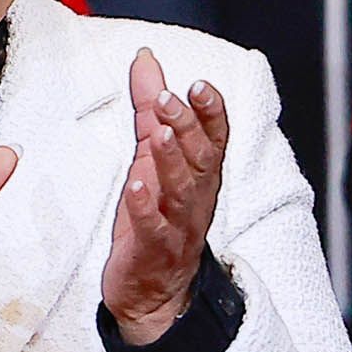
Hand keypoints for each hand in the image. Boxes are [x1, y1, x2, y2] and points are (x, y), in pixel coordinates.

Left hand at [101, 48, 231, 343]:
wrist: (152, 291)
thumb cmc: (156, 216)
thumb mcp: (151, 155)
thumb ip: (151, 108)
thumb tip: (146, 59)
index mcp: (200, 173)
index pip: (215, 136)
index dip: (210, 111)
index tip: (200, 84)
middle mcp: (196, 196)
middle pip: (201, 157)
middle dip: (189, 126)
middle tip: (171, 99)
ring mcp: (178, 223)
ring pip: (182, 189)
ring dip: (172, 160)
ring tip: (159, 134)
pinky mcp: (153, 248)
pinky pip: (154, 227)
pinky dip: (147, 206)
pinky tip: (137, 186)